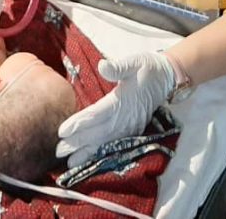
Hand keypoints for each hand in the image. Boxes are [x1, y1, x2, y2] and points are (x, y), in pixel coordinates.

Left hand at [56, 52, 174, 166]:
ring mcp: (131, 127)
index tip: (62, 130)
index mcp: (124, 100)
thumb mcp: (134, 61)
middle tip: (58, 150)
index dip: (80, 123)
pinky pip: (114, 145)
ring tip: (70, 163)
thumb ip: (118, 67)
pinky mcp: (133, 131)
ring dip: (87, 153)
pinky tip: (89, 160)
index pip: (98, 114)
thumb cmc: (147, 67)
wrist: (167, 78)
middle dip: (78, 143)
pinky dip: (101, 154)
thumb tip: (103, 66)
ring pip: (106, 143)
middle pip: (99, 133)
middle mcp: (127, 117)